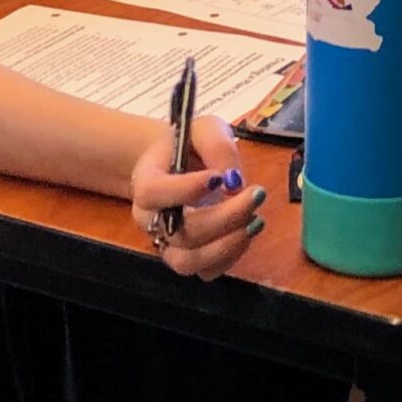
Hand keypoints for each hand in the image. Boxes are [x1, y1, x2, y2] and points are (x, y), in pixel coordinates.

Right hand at [129, 113, 266, 280]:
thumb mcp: (205, 129)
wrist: (176, 162)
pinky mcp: (187, 257)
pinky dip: (230, 257)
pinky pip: (205, 271)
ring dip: (227, 245)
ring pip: (188, 261)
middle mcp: (150, 218)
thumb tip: (234, 183)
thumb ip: (217, 147)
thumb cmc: (189, 145)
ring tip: (255, 220)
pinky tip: (248, 232)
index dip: (186, 189)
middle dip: (224, 218)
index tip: (219, 177)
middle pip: (179, 233)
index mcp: (145, 180)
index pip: (153, 192)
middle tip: (256, 194)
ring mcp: (166, 242)